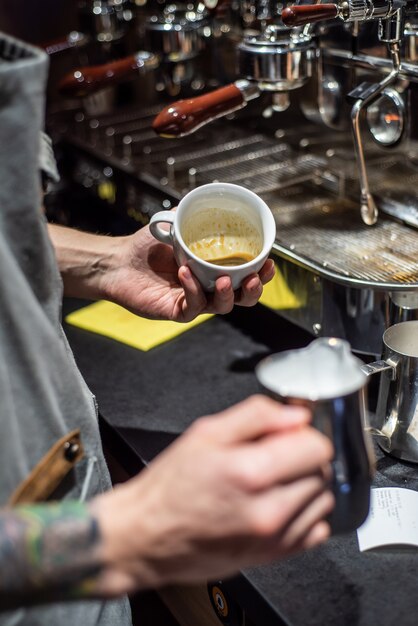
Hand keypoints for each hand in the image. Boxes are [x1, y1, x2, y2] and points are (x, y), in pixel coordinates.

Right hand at [92, 396, 333, 595]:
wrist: (147, 535)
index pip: (317, 447)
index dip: (304, 433)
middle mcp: (268, 509)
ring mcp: (273, 538)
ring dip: (306, 486)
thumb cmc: (170, 486)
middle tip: (274, 455)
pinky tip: (278, 504)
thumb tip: (296, 414)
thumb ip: (256, 416)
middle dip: (303, 458)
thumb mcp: (205, 433)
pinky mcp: (272, 557)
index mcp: (251, 472)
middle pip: (322, 473)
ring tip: (274, 481)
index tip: (288, 434)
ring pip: (323, 502)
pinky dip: (304, 514)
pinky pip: (315, 531)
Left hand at [104, 224, 274, 321]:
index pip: (246, 277)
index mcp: (214, 271)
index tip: (269, 262)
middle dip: (254, 291)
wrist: (117, 261)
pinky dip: (193, 290)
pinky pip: (193, 307)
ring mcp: (193, 301)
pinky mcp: (176, 311)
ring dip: (228, 294)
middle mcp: (207, 288)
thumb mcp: (175, 225)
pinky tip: (186, 273)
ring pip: (222, 307)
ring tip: (225, 279)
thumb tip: (212, 196)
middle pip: (242, 298)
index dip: (262, 275)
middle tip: (255, 278)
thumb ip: (193, 213)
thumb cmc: (146, 246)